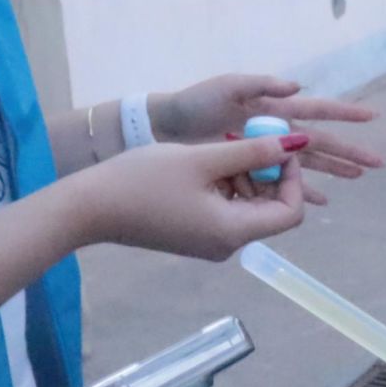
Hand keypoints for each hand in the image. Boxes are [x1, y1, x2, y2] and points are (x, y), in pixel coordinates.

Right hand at [70, 133, 310, 259]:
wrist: (89, 208)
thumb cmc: (144, 180)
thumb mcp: (203, 159)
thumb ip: (252, 152)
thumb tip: (296, 144)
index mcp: (234, 232)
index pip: (291, 212)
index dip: (292, 177)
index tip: (275, 146)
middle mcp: (228, 245)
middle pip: (271, 209)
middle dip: (264, 172)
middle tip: (241, 141)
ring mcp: (210, 242)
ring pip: (248, 206)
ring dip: (242, 175)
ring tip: (216, 150)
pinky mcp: (194, 235)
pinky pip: (225, 210)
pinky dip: (224, 185)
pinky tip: (203, 164)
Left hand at [148, 76, 383, 198]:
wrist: (165, 128)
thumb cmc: (195, 103)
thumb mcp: (227, 87)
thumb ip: (261, 84)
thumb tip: (298, 86)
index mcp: (274, 109)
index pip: (318, 111)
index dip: (344, 113)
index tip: (371, 117)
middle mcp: (276, 131)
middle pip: (321, 143)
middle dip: (349, 151)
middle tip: (378, 162)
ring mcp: (264, 153)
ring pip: (308, 164)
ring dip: (332, 172)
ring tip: (357, 179)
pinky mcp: (250, 171)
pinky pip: (281, 185)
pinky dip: (301, 192)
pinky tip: (319, 201)